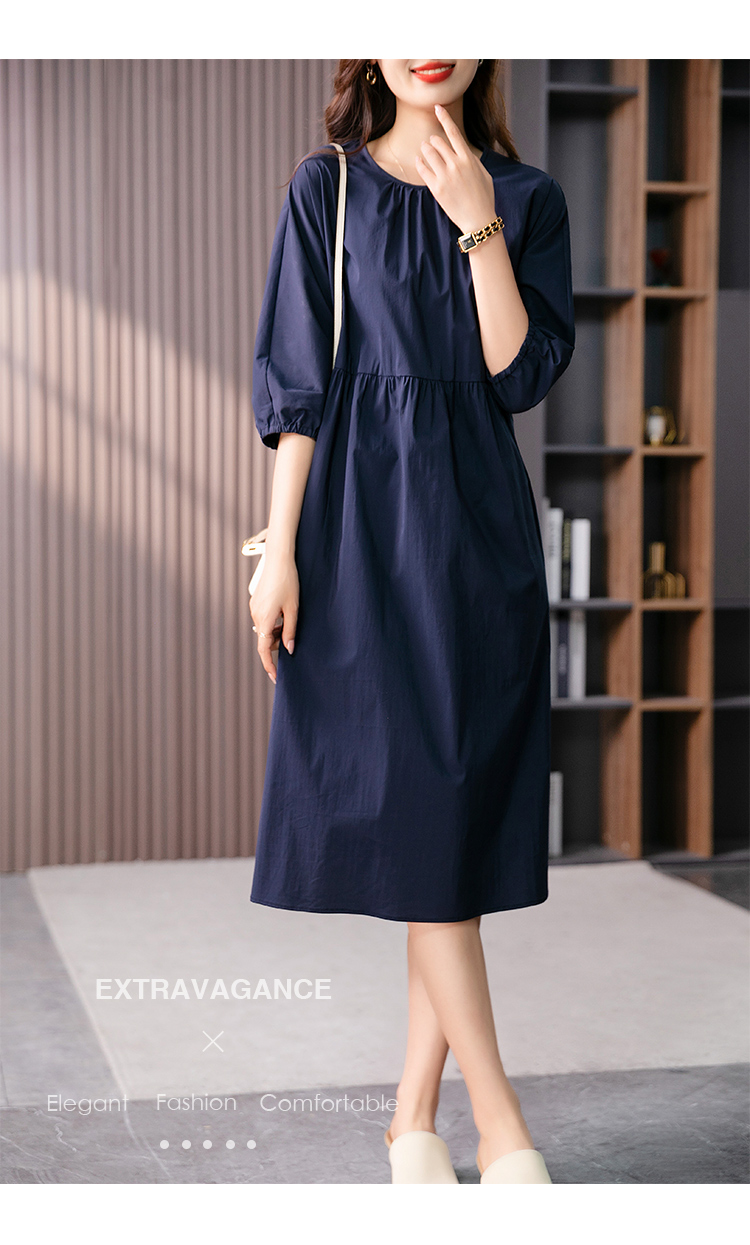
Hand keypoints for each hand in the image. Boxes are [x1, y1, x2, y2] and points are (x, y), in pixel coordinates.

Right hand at [249, 553, 298, 683]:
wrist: (278, 559)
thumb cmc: (288, 582)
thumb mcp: (293, 609)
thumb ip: (290, 631)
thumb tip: (289, 650)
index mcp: (264, 619)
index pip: (263, 650)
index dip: (269, 665)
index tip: (275, 677)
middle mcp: (255, 615)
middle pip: (264, 640)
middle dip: (276, 645)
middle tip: (291, 641)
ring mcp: (253, 607)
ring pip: (264, 629)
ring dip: (275, 633)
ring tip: (290, 623)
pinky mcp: (255, 601)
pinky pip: (263, 619)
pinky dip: (272, 623)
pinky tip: (284, 614)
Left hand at [415, 104, 496, 235]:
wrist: (478, 220)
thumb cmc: (484, 197)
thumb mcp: (484, 174)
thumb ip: (472, 161)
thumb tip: (464, 152)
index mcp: (468, 159)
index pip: (454, 132)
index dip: (444, 117)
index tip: (437, 107)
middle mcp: (456, 164)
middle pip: (437, 141)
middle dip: (433, 141)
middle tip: (431, 144)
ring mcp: (445, 176)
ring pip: (428, 153)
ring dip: (425, 149)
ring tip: (425, 150)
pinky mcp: (436, 188)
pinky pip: (422, 169)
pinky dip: (419, 162)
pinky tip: (420, 161)